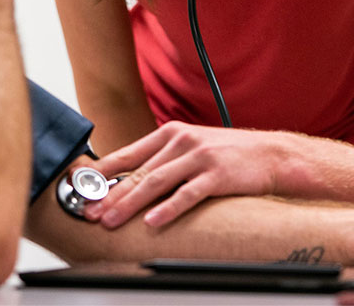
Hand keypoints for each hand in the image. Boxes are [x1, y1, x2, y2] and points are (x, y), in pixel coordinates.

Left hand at [86, 122, 284, 227]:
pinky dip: (167, 209)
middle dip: (110, 195)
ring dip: (130, 204)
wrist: (271, 154)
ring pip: (156, 182)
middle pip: (138, 172)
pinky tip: (153, 222)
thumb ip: (163, 160)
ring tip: (112, 220)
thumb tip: (128, 182)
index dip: (103, 172)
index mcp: (171, 133)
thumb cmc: (229, 154)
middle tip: (91, 212)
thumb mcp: (192, 148)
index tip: (82, 187)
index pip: (128, 153)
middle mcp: (182, 141)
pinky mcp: (217, 175)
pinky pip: (187, 194)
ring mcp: (199, 157)